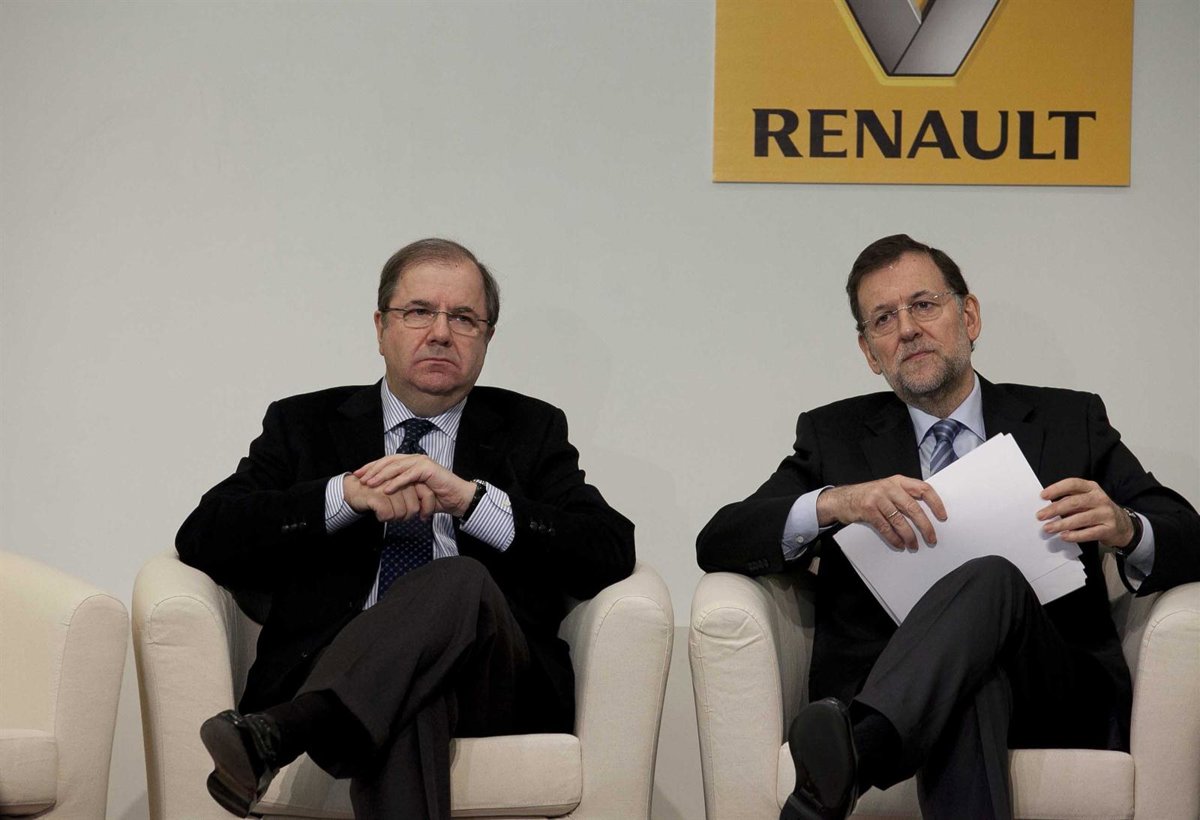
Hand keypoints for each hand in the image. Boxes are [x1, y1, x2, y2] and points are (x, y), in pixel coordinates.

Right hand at [342, 473, 434, 521]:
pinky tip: (379, 513)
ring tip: (388, 513)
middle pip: (414, 507)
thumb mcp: (401, 491)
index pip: (427, 494)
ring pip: (402, 513)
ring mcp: (388, 486)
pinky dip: (384, 518)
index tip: (423, 516)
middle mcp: (399, 479)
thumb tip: (428, 509)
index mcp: (408, 476)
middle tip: (399, 516)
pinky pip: (388, 514)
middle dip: (408, 517)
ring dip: (395, 518)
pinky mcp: (377, 495)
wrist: (355, 490)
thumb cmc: (380, 493)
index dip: (427, 508)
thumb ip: (415, 494)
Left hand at [353, 454, 476, 517]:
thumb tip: (381, 493)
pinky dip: (396, 482)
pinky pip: (408, 475)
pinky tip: (385, 489)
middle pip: (389, 461)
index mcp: (411, 462)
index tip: (358, 475)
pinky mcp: (428, 468)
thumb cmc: (437, 498)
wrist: (457, 499)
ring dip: (381, 475)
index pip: (387, 461)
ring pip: (397, 466)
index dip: (372, 467)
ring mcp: (422, 462)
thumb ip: (400, 489)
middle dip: (372, 469)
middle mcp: (415, 458)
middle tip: (359, 477)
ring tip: (369, 483)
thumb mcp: (413, 493)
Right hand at [816, 475, 946, 550]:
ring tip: (914, 545)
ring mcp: (878, 498)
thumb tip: (926, 515)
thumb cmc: (869, 495)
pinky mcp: (868, 510)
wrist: (842, 499)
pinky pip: (885, 527)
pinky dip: (894, 538)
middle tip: (931, 538)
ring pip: (899, 520)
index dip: (935, 503)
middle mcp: (889, 487)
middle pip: (913, 508)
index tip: (942, 516)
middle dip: (925, 526)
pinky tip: (899, 544)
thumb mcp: (888, 489)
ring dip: (909, 536)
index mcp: (898, 481)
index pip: (923, 489)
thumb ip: (904, 496)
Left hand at [1038, 478, 1133, 548]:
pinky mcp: (1109, 529)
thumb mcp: (1086, 500)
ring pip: (1081, 518)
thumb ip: (1070, 500)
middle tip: (1040, 516)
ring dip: (1062, 524)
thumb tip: (1046, 507)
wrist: (1123, 525)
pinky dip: (1075, 535)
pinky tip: (1064, 536)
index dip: (1057, 488)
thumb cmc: (1097, 510)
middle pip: (1075, 502)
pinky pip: (1089, 533)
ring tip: (1048, 528)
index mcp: (1092, 488)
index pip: (1073, 484)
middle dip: (1055, 509)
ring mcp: (1106, 514)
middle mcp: (1100, 498)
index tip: (1042, 496)